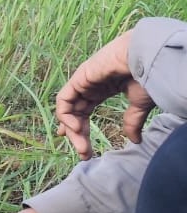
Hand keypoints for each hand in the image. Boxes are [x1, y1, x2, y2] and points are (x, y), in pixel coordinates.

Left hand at [55, 29, 153, 158]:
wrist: (147, 58)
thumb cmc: (147, 75)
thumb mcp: (139, 104)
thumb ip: (132, 121)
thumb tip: (135, 140)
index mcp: (103, 88)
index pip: (84, 110)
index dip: (81, 128)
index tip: (82, 148)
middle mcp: (90, 85)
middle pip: (76, 113)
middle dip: (78, 135)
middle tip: (84, 154)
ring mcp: (83, 81)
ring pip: (68, 109)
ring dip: (72, 130)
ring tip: (82, 147)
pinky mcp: (78, 78)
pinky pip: (64, 100)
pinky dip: (66, 115)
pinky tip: (75, 129)